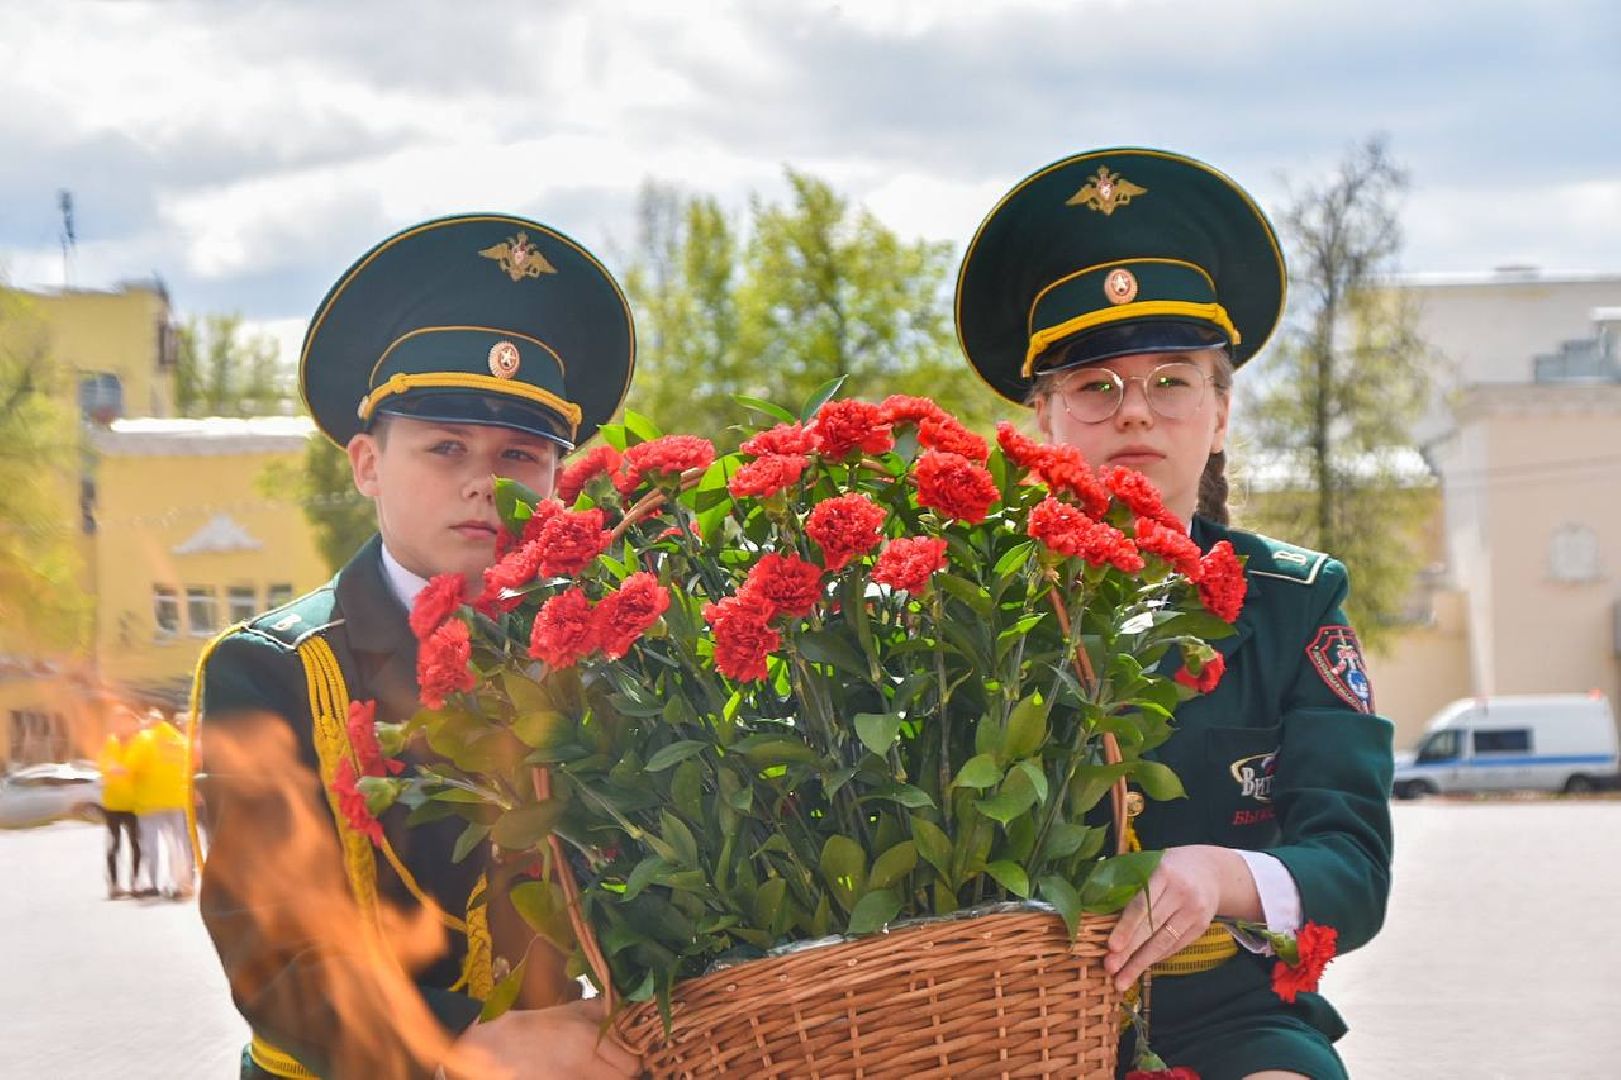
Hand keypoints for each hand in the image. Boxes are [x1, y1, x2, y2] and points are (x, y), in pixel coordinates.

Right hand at [446, 998, 640, 1079]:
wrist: (497, 1047)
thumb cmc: (536, 1026)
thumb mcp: (571, 1011)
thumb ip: (602, 1010)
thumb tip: (629, 1006)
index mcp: (587, 1040)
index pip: (631, 1064)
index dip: (634, 1060)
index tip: (629, 1054)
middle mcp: (582, 1065)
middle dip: (623, 1073)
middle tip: (615, 1065)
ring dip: (607, 1078)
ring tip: (597, 1068)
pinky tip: (582, 1074)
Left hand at [1104, 844, 1253, 990]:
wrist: (1210, 870)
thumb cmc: (1169, 867)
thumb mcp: (1151, 864)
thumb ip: (1131, 883)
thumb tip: (1100, 910)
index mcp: (1164, 872)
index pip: (1142, 904)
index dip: (1126, 927)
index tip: (1111, 947)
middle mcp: (1182, 893)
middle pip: (1152, 927)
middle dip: (1130, 951)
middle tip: (1110, 968)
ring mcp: (1195, 912)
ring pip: (1164, 942)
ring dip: (1141, 963)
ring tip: (1122, 980)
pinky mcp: (1201, 927)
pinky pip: (1175, 946)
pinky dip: (1156, 958)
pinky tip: (1140, 967)